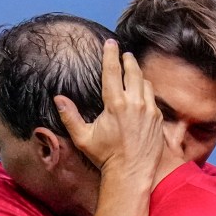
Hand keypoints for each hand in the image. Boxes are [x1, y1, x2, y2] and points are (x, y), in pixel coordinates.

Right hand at [53, 39, 163, 181]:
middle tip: (124, 53)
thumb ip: (70, 116)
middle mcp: (135, 103)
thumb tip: (58, 98)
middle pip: (133, 71)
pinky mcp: (157, 119)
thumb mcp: (83, 138)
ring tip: (133, 70)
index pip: (113, 71)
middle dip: (128, 60)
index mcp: (115, 104)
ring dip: (138, 74)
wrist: (131, 173)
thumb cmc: (106, 157)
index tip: (110, 43)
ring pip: (145, 83)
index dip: (111, 54)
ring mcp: (149, 110)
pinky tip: (142, 92)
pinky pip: (153, 97)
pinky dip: (146, 90)